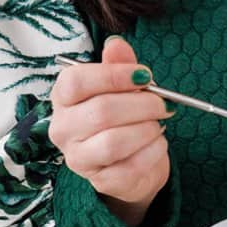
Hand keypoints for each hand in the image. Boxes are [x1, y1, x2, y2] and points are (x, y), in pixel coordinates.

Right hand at [48, 36, 172, 226]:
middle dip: (142, 104)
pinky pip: (131, 166)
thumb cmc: (123, 117)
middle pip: (101, 111)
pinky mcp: (100, 182)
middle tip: (163, 103)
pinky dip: (154, 151)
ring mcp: (78, 158)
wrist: (131, 164)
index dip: (113, 75)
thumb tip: (116, 43)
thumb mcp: (121, 86)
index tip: (144, 75)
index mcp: (63, 98)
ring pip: (114, 142)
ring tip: (158, 124)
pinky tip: (159, 143)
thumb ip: (118, 65)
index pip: (76, 82)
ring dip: (147, 129)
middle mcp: (63, 129)